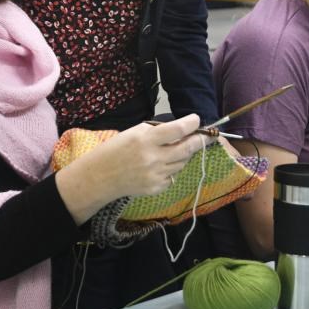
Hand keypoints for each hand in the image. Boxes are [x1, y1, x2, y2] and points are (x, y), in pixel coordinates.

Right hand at [89, 114, 203, 197]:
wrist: (100, 177)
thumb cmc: (115, 150)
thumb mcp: (134, 132)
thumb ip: (157, 131)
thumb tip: (181, 130)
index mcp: (146, 139)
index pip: (178, 130)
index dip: (191, 124)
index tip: (196, 119)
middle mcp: (153, 158)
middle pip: (187, 148)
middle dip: (201, 140)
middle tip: (207, 135)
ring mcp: (156, 175)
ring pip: (182, 163)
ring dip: (184, 155)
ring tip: (174, 150)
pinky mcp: (156, 188)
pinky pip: (173, 176)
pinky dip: (171, 169)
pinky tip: (159, 166)